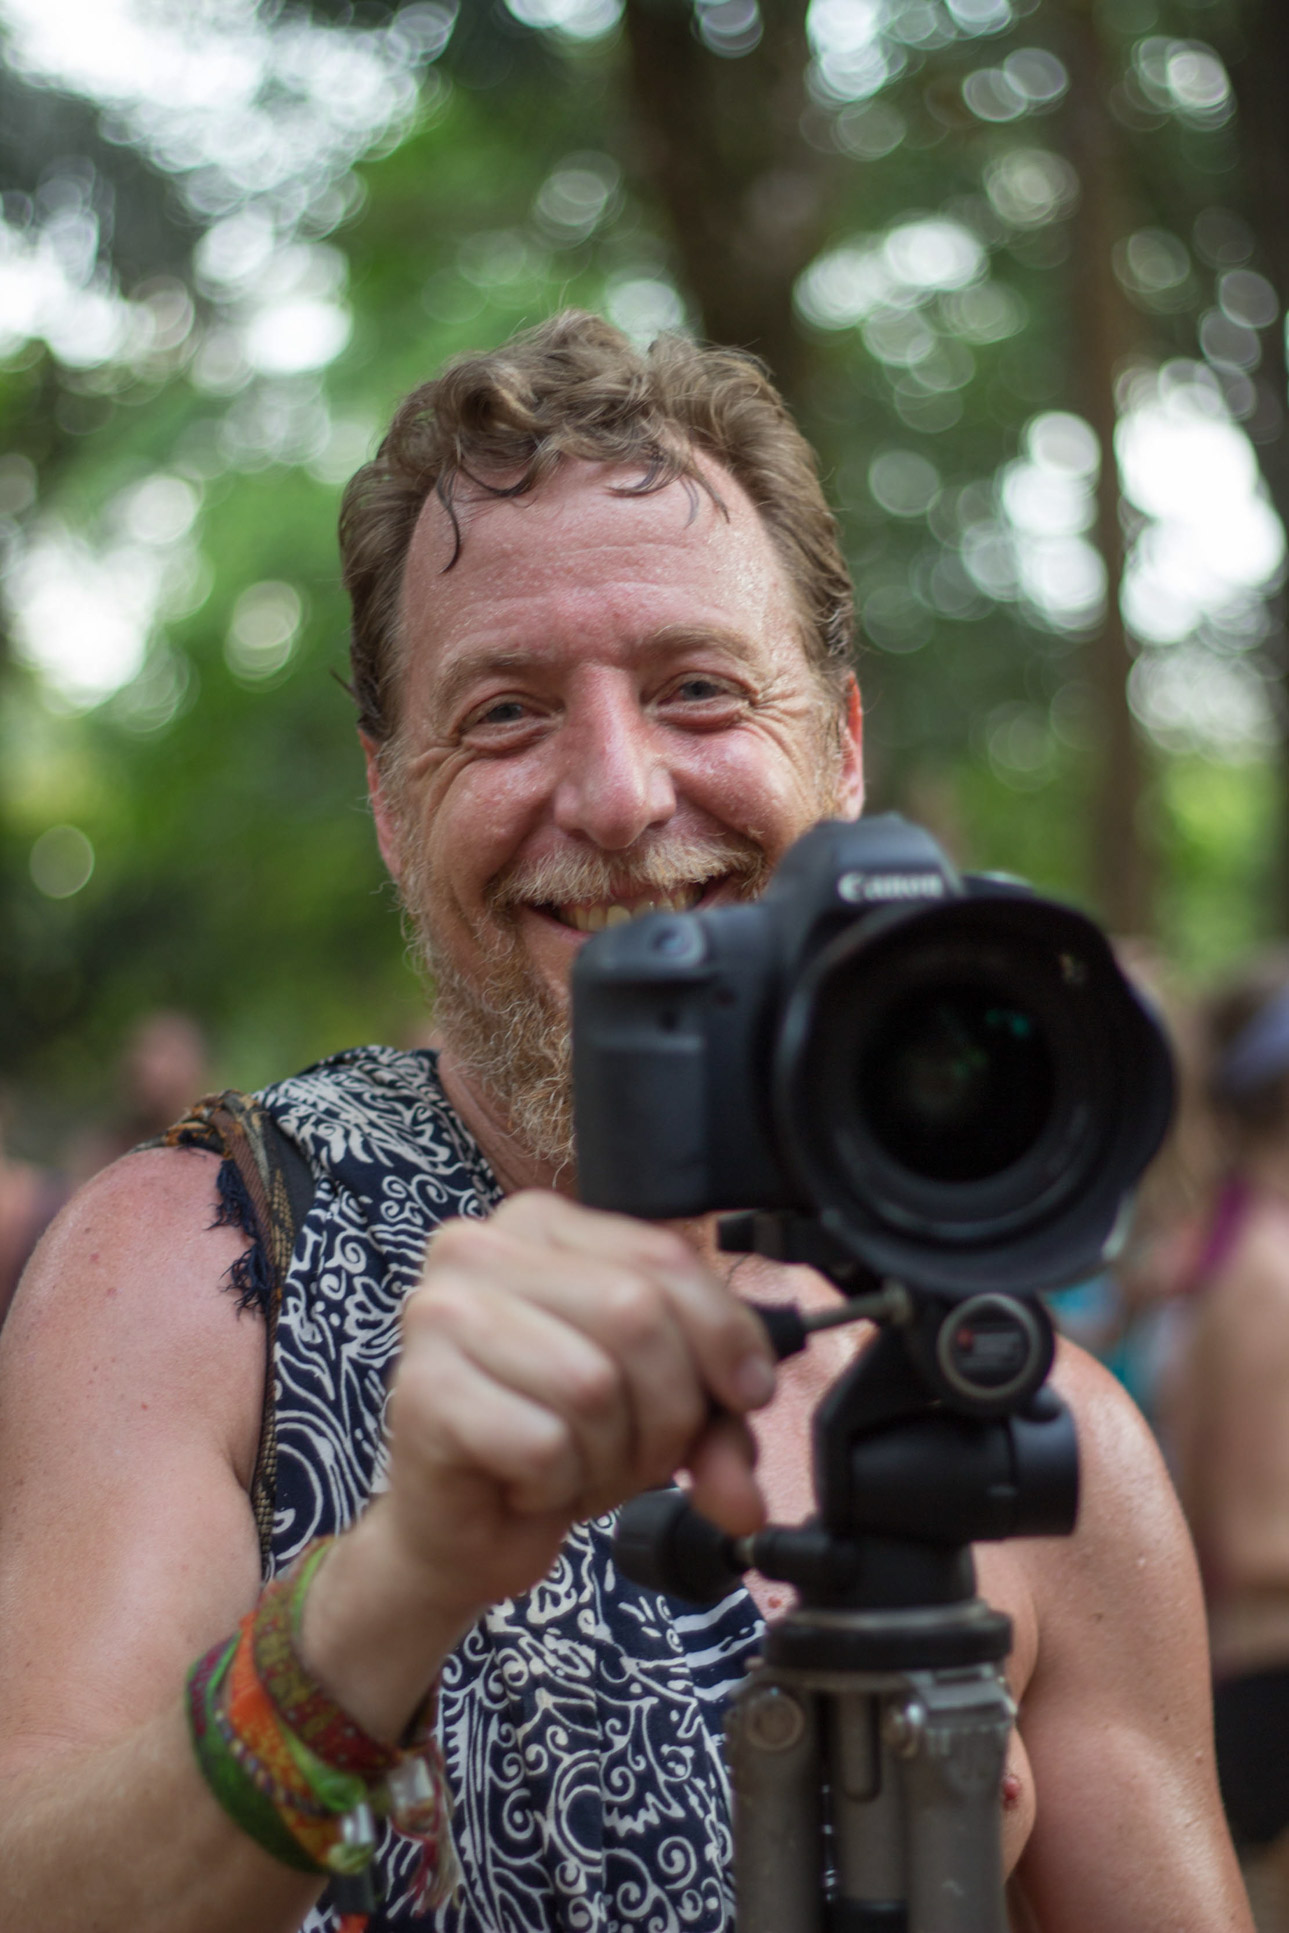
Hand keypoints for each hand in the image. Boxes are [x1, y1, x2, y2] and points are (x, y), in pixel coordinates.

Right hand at [379, 1191, 776, 1623]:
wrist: (459, 1525)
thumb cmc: (552, 1439)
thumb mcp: (658, 1407)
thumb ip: (716, 1424)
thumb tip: (742, 1494)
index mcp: (540, 1224)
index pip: (665, 1256)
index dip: (725, 1334)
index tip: (745, 1394)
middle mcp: (480, 1248)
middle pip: (635, 1313)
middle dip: (666, 1408)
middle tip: (638, 1453)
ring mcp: (441, 1315)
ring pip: (591, 1384)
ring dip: (608, 1456)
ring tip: (575, 1466)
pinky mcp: (421, 1391)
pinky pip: (544, 1446)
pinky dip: (556, 1487)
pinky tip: (526, 1484)